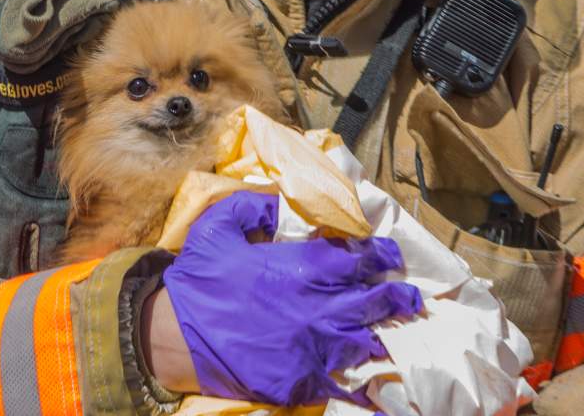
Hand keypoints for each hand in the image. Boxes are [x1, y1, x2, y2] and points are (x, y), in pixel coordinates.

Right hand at [161, 191, 421, 404]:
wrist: (172, 338)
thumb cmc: (197, 281)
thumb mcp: (218, 226)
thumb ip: (253, 206)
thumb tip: (280, 202)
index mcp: (300, 269)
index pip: (357, 259)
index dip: (380, 256)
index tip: (390, 256)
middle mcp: (315, 308)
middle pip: (373, 302)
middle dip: (397, 297)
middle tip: (411, 296)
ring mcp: (310, 347)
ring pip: (364, 340)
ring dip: (382, 333)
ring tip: (399, 331)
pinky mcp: (299, 380)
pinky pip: (341, 380)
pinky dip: (360, 377)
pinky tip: (376, 377)